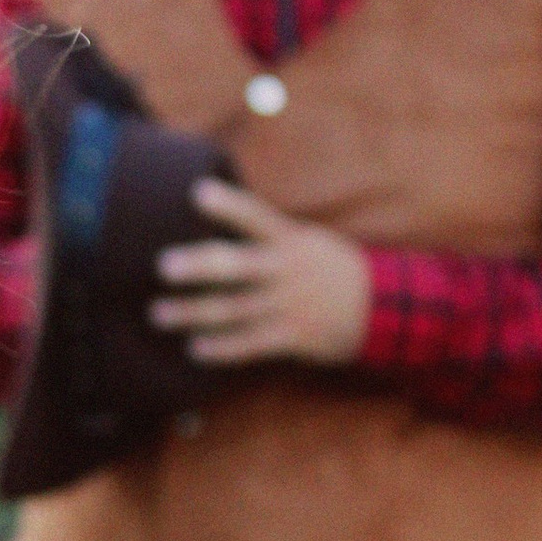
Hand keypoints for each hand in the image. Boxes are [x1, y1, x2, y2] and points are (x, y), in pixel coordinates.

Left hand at [148, 179, 372, 369]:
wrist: (382, 308)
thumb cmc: (328, 269)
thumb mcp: (307, 241)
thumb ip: (268, 233)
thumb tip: (220, 215)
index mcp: (290, 240)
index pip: (255, 216)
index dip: (229, 204)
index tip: (198, 192)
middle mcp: (287, 270)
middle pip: (237, 265)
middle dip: (200, 265)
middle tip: (162, 266)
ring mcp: (290, 304)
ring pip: (234, 308)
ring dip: (194, 312)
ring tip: (158, 313)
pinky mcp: (294, 336)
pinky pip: (252, 343)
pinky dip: (223, 347)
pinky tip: (195, 348)